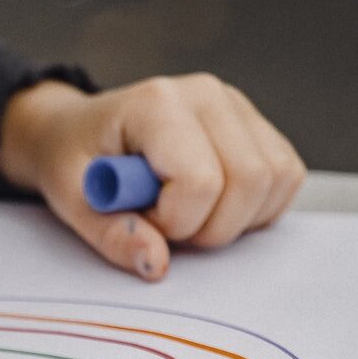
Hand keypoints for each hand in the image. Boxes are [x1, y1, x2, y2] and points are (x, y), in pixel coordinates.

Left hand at [0, 74, 306, 280]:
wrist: (76, 132)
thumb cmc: (72, 159)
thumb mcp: (71, 200)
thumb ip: (112, 235)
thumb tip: (157, 264)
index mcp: (156, 103)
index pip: (201, 181)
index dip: (174, 220)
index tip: (142, 217)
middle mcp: (206, 94)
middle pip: (250, 181)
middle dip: (209, 227)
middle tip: (164, 223)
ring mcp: (236, 106)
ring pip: (277, 180)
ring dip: (235, 219)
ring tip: (185, 212)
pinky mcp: (255, 126)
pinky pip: (286, 178)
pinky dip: (255, 208)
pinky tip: (213, 205)